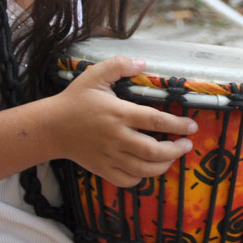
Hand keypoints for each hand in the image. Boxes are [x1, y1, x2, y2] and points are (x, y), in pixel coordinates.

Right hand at [50, 56, 196, 187]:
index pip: (155, 122)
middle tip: (187, 144)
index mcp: (119, 114)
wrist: (50, 127)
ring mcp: (109, 156)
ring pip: (143, 169)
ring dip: (163, 165)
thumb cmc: (75, 99)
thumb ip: (119, 65)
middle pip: (153, 151)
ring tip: (174, 156)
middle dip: (176, 150)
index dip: (177, 125)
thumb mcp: (95, 74)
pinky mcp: (102, 169)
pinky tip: (147, 168)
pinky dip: (141, 177)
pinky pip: (127, 180)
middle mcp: (117, 138)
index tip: (192, 126)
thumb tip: (143, 63)